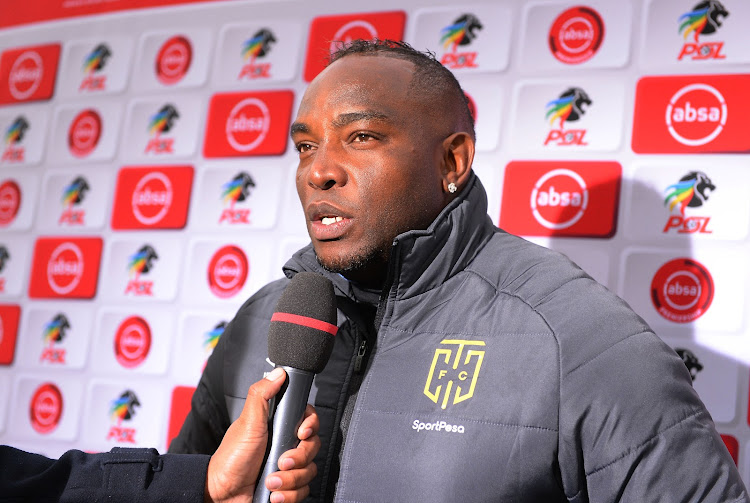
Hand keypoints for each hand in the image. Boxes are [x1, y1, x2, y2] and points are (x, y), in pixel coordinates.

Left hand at [205, 368, 320, 502]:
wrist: (222, 493)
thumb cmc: (232, 457)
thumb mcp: (247, 421)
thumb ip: (261, 394)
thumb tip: (279, 373)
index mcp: (280, 426)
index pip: (310, 420)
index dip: (310, 426)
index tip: (301, 433)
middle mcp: (287, 445)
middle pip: (313, 447)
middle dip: (298, 459)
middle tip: (281, 462)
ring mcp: (289, 467)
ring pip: (309, 471)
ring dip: (290, 480)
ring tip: (271, 482)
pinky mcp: (288, 488)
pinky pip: (303, 491)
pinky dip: (289, 495)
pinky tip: (273, 494)